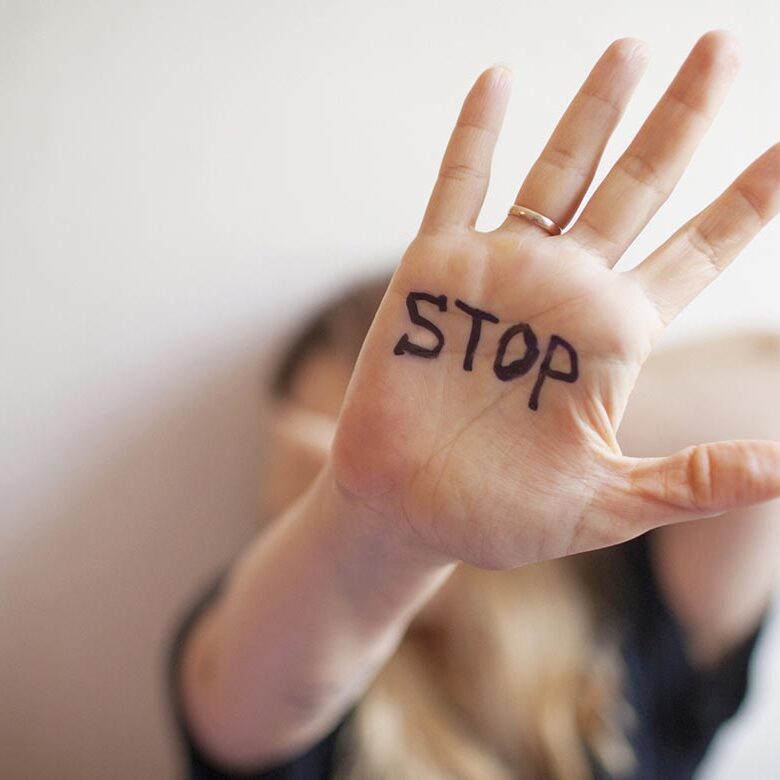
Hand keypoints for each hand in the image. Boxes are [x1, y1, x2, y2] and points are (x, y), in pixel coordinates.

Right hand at [331, 31, 779, 570]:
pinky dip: (476, 135)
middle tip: (723, 48)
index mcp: (613, 340)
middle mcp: (565, 292)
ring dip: (593, 111)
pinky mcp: (434, 273)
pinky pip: (459, 188)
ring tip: (633, 49)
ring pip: (557, 173)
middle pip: (637, 188)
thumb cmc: (499, 517)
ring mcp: (500, 274)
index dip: (747, 202)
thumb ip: (692, 481)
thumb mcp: (605, 505)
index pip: (697, 254)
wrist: (405, 511)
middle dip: (681, 120)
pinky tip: (500, 80)